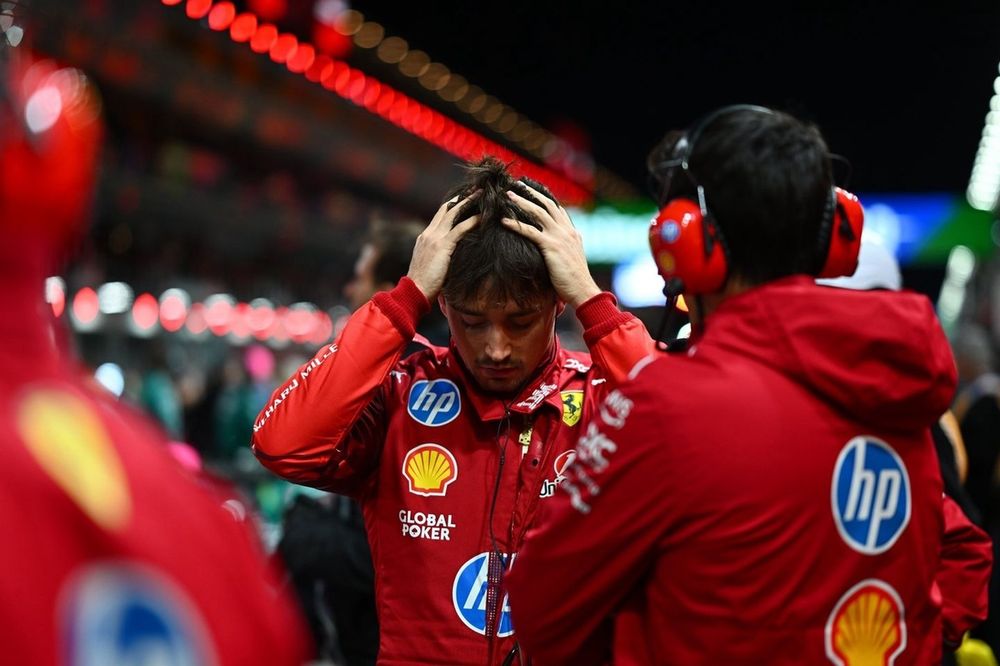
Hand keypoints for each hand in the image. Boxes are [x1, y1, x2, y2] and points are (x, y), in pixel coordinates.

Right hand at [407, 192, 479, 299]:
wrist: (414, 291)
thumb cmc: (424, 285)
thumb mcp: (431, 265)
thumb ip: (440, 256)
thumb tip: (454, 256)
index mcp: (424, 238)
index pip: (439, 216)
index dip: (452, 206)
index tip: (464, 199)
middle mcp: (428, 234)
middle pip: (446, 209)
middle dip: (461, 198)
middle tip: (475, 190)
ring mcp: (434, 238)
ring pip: (453, 214)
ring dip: (469, 203)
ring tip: (482, 195)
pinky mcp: (442, 245)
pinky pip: (460, 228)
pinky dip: (473, 221)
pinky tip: (483, 217)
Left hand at [503, 185, 600, 307]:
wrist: (583, 291)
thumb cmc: (575, 280)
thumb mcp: (573, 258)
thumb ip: (566, 247)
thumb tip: (558, 246)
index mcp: (572, 232)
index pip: (557, 209)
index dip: (544, 198)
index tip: (531, 190)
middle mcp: (567, 231)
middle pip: (547, 204)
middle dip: (531, 192)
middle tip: (517, 184)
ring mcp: (559, 237)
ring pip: (538, 212)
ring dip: (521, 202)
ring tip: (507, 195)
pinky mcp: (551, 247)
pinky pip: (530, 231)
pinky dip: (515, 224)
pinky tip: (503, 221)